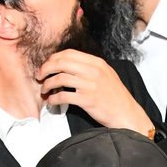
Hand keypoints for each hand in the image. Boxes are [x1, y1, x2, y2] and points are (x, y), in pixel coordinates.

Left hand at [36, 50, 153, 133]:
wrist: (126, 113)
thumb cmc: (115, 96)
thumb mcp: (106, 75)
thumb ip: (90, 68)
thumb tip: (68, 64)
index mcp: (97, 63)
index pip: (69, 53)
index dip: (53, 58)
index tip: (47, 66)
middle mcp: (93, 71)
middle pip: (61, 63)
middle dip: (46, 69)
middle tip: (40, 76)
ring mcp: (90, 85)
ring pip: (59, 78)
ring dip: (47, 85)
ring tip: (45, 90)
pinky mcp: (87, 100)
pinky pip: (63, 96)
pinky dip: (53, 99)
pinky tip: (51, 101)